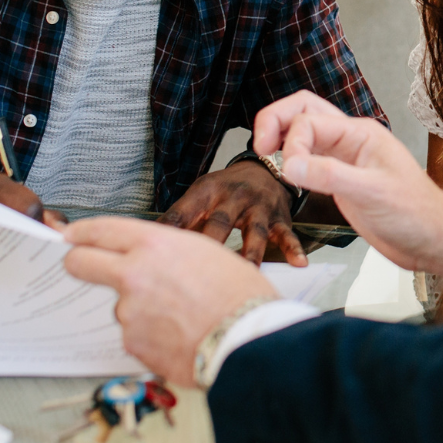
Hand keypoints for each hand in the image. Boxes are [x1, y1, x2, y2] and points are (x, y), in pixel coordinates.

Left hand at [62, 216, 277, 383]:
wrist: (248, 340)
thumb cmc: (239, 295)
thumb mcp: (205, 252)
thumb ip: (165, 252)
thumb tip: (146, 258)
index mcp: (154, 244)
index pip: (100, 230)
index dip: (80, 233)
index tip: (70, 237)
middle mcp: (133, 274)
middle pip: (80, 264)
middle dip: (77, 264)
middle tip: (85, 268)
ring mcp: (129, 312)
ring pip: (118, 305)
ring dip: (138, 310)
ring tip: (178, 317)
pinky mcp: (132, 344)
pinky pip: (135, 334)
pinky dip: (151, 336)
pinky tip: (179, 336)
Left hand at [163, 161, 305, 266]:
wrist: (263, 170)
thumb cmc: (225, 190)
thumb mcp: (198, 195)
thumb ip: (178, 219)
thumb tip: (145, 245)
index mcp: (207, 193)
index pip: (184, 212)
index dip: (170, 231)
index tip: (158, 252)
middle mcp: (234, 198)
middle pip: (221, 223)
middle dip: (212, 245)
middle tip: (199, 271)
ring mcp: (259, 208)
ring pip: (254, 232)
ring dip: (251, 253)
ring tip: (246, 272)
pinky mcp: (279, 219)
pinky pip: (287, 235)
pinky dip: (292, 249)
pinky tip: (297, 263)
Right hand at [253, 91, 442, 279]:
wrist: (431, 240)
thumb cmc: (415, 214)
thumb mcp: (371, 193)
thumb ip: (329, 176)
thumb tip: (289, 163)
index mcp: (361, 133)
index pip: (311, 121)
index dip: (292, 142)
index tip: (288, 170)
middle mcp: (351, 141)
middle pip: (304, 111)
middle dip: (276, 120)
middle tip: (259, 146)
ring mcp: (345, 159)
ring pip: (304, 132)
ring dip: (281, 136)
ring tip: (264, 154)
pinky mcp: (341, 179)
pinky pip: (309, 158)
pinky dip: (291, 159)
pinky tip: (284, 172)